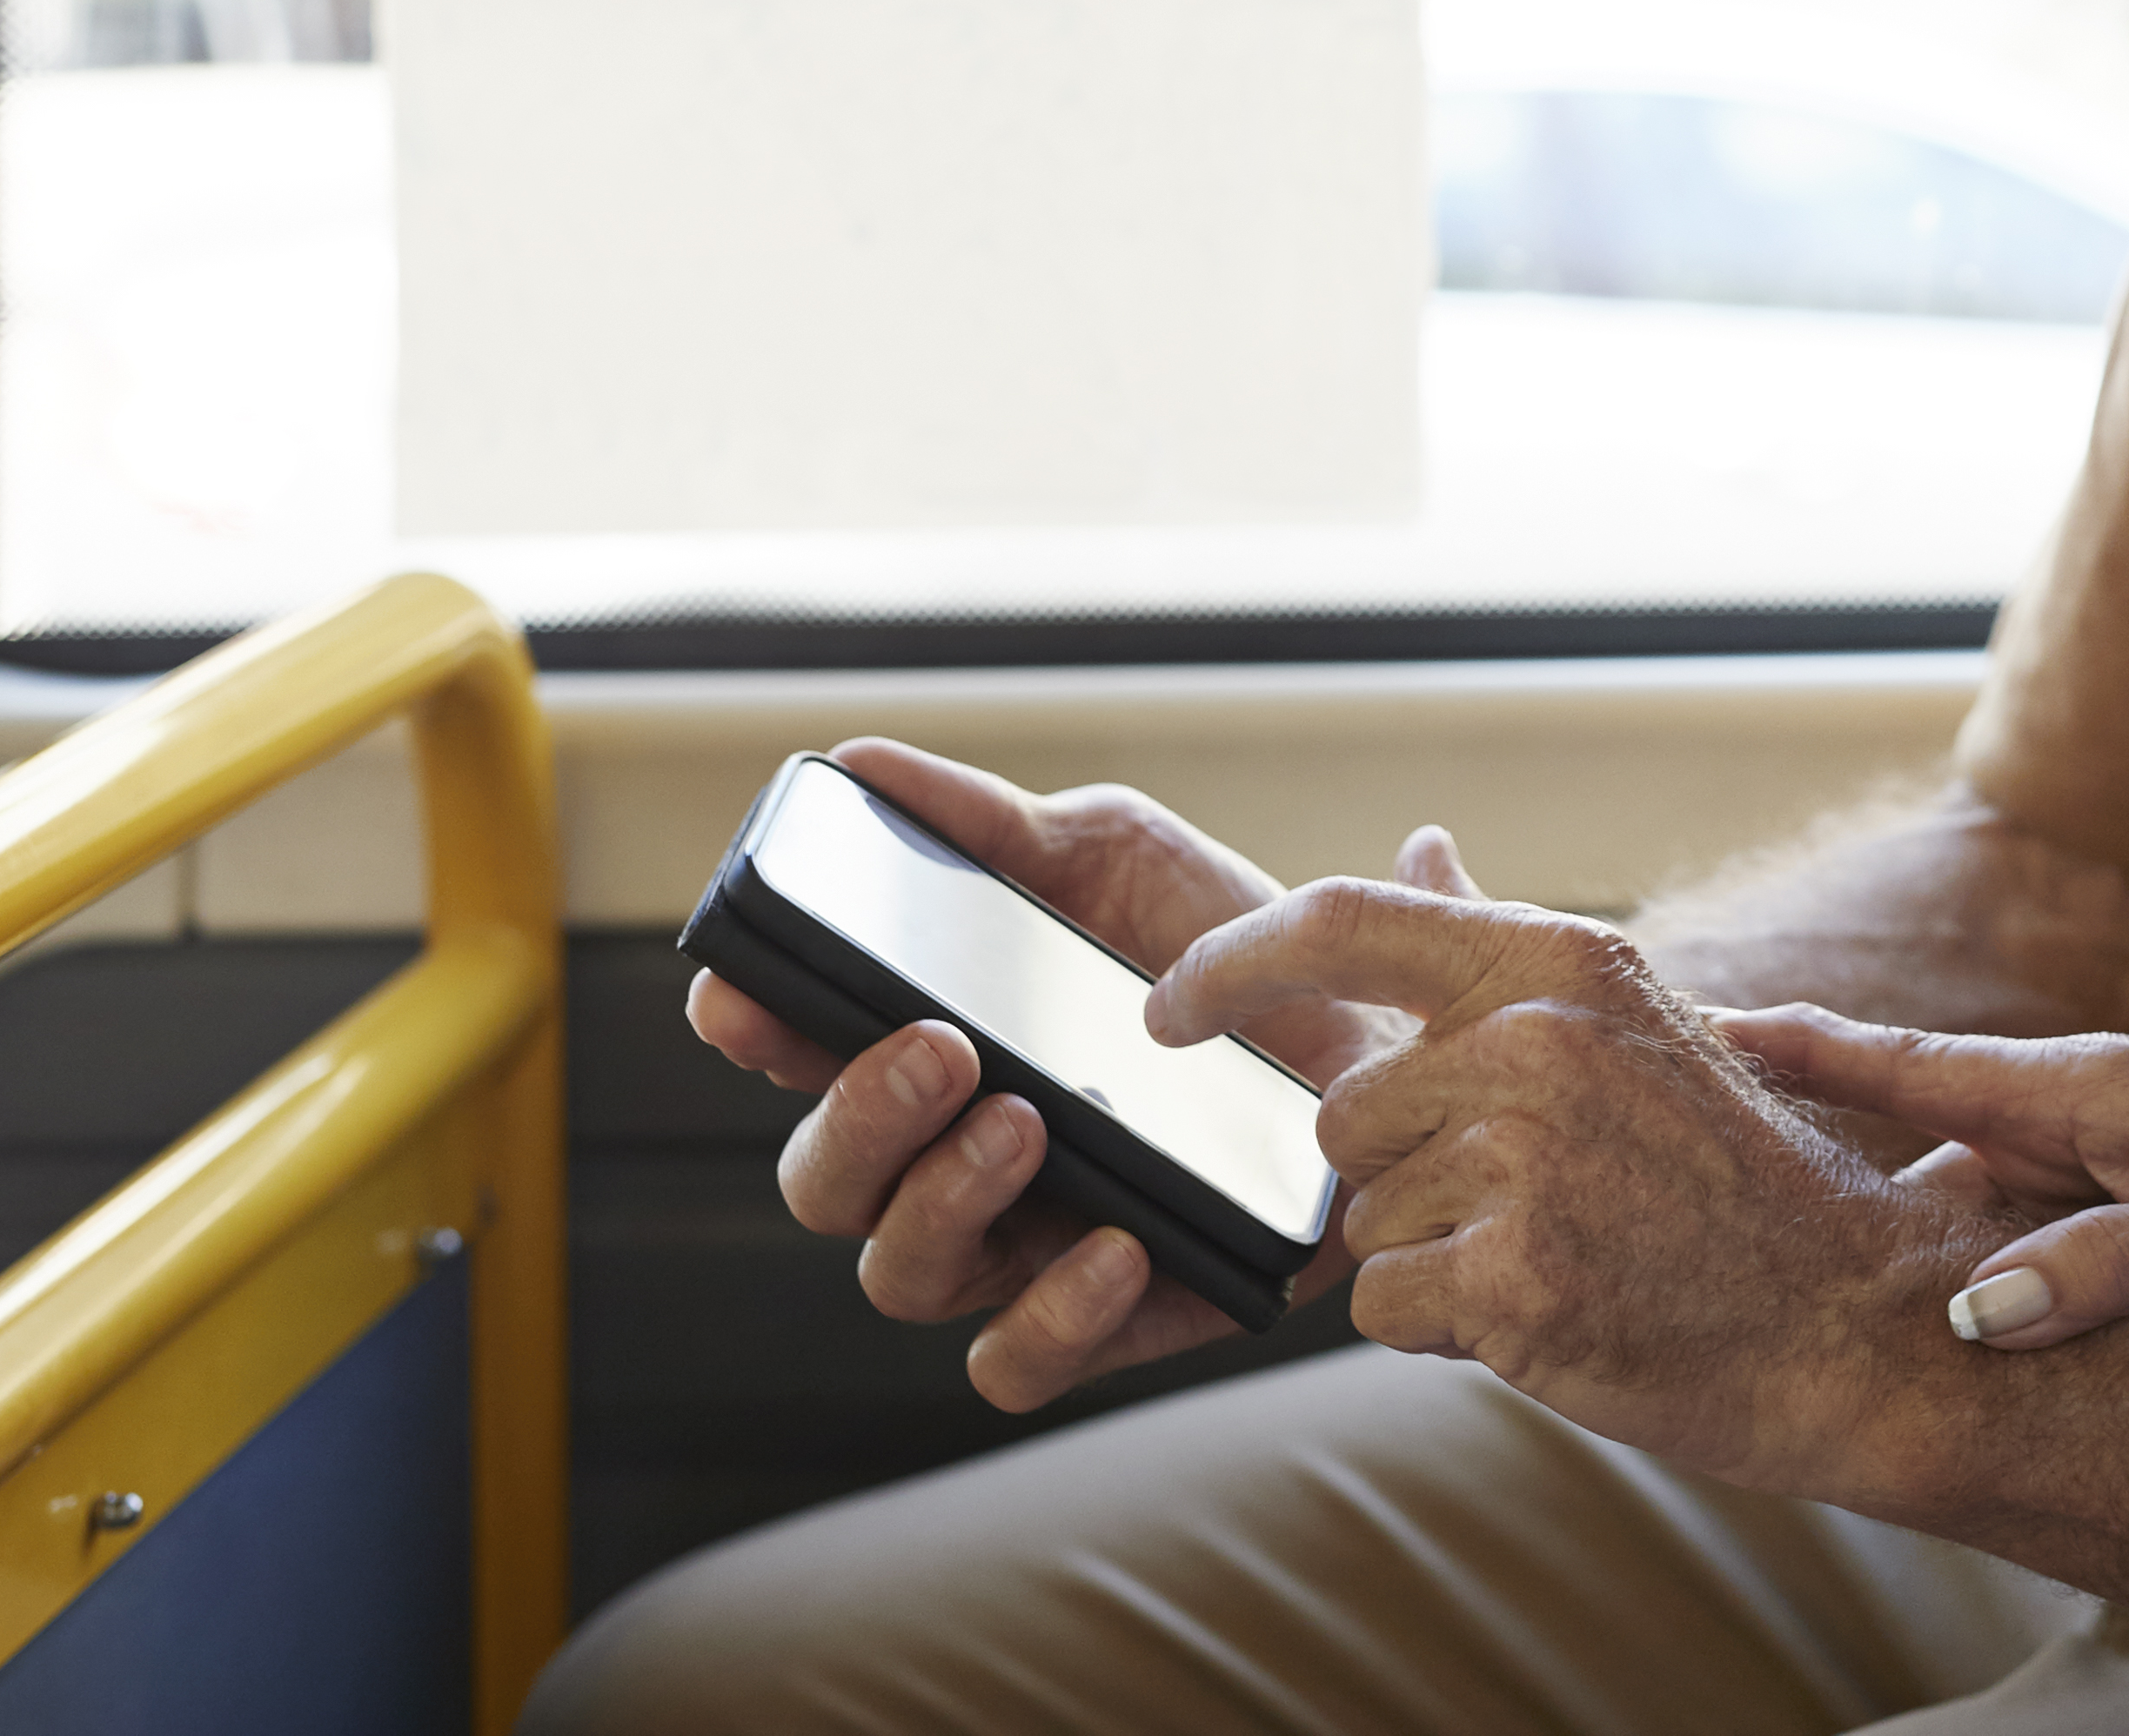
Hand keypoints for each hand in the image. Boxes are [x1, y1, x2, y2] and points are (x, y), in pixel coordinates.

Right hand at [684, 740, 1440, 1410]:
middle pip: (824, 1182)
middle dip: (855, 1119)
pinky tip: (1115, 1242)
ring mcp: (1020, 1245)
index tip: (748, 992)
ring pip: (902, 1273)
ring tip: (1028, 1123)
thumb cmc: (1226, 944)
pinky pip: (1018, 1363)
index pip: (791, 1052)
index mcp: (930, 1043)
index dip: (750, 1026)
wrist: (1380, 1027)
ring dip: (944, 1199)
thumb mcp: (1114, 857)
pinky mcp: (1111, 1319)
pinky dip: (1051, 1316)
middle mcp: (949, 1156)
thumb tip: (859, 765)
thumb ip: (988, 823)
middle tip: (942, 1050)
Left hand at [1152, 846, 2004, 1497]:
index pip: (1339, 924)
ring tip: (1557, 1250)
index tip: (1164, 1009)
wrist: (1839, 1316)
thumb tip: (1418, 845)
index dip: (1227, 963)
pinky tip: (1546, 1309)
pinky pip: (1386, 1310)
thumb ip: (1494, 935)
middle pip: (1345, 1118)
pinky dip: (1443, 1329)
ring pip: (1364, 1224)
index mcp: (1555, 964)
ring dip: (1431, 1257)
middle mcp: (1535, 1043)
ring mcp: (1525, 1163)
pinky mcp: (1515, 1282)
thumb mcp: (1620, 1019)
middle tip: (1525, 1199)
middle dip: (1400, 1175)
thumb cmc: (1724, 1175)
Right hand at [1717, 1009, 2128, 1351]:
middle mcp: (2087, 1102)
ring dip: (1887, 1163)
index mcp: (2086, 1091)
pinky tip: (1942, 1255)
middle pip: (1919, 1101)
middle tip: (1702, 1112)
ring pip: (1972, 1151)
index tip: (1700, 1018)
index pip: (1912, 1062)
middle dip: (1814, 1103)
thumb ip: (2105, 1268)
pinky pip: (2027, 1188)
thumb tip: (1972, 1317)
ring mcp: (2117, 1136)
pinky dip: (1967, 1208)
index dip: (1805, 1046)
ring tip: (1789, 1193)